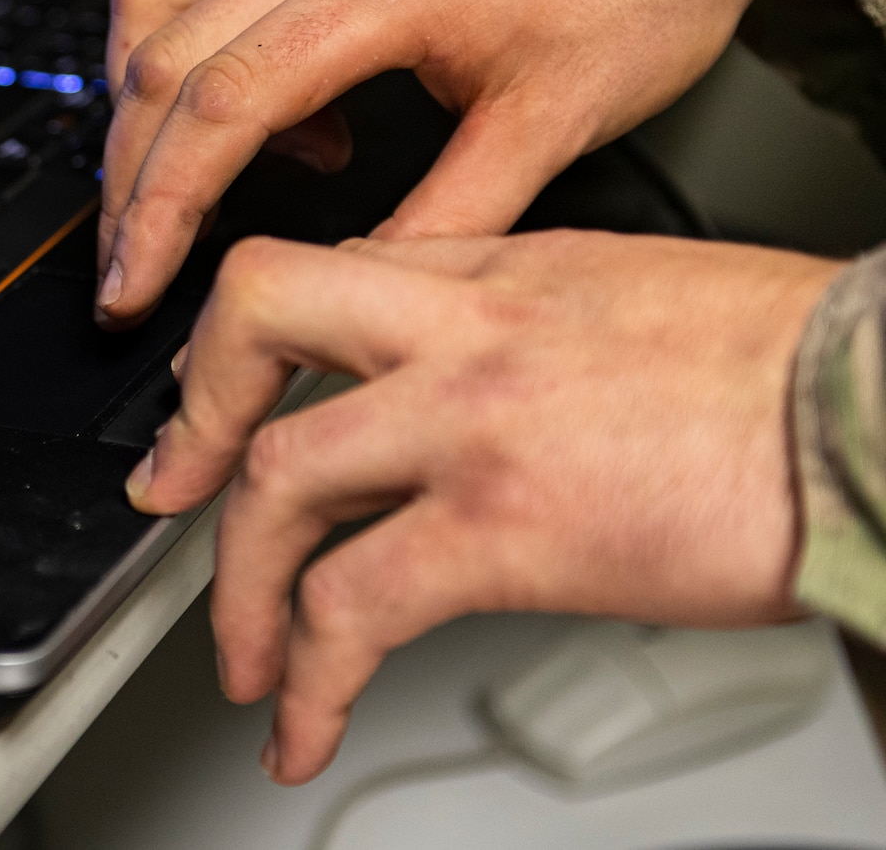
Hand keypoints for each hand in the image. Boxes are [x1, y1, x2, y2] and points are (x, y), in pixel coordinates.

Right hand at [95, 0, 794, 327]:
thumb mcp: (557, 123)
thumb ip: (446, 216)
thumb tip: (359, 287)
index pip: (219, 104)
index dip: (160, 208)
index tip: (134, 281)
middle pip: (160, 60)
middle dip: (128, 178)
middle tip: (129, 267)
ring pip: (154, 2)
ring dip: (141, 104)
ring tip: (179, 188)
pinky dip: (194, 57)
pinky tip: (273, 120)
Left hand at [124, 229, 841, 783]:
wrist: (880, 406)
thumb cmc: (793, 368)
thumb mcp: (635, 298)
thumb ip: (530, 326)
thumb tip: (472, 384)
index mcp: (499, 269)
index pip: (329, 276)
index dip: (259, 345)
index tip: (236, 399)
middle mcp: (465, 324)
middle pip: (254, 315)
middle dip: (195, 413)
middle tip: (178, 489)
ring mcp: (472, 419)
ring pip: (278, 474)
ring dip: (238, 584)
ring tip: (248, 657)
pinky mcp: (505, 526)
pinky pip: (351, 606)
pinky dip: (306, 680)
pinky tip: (303, 725)